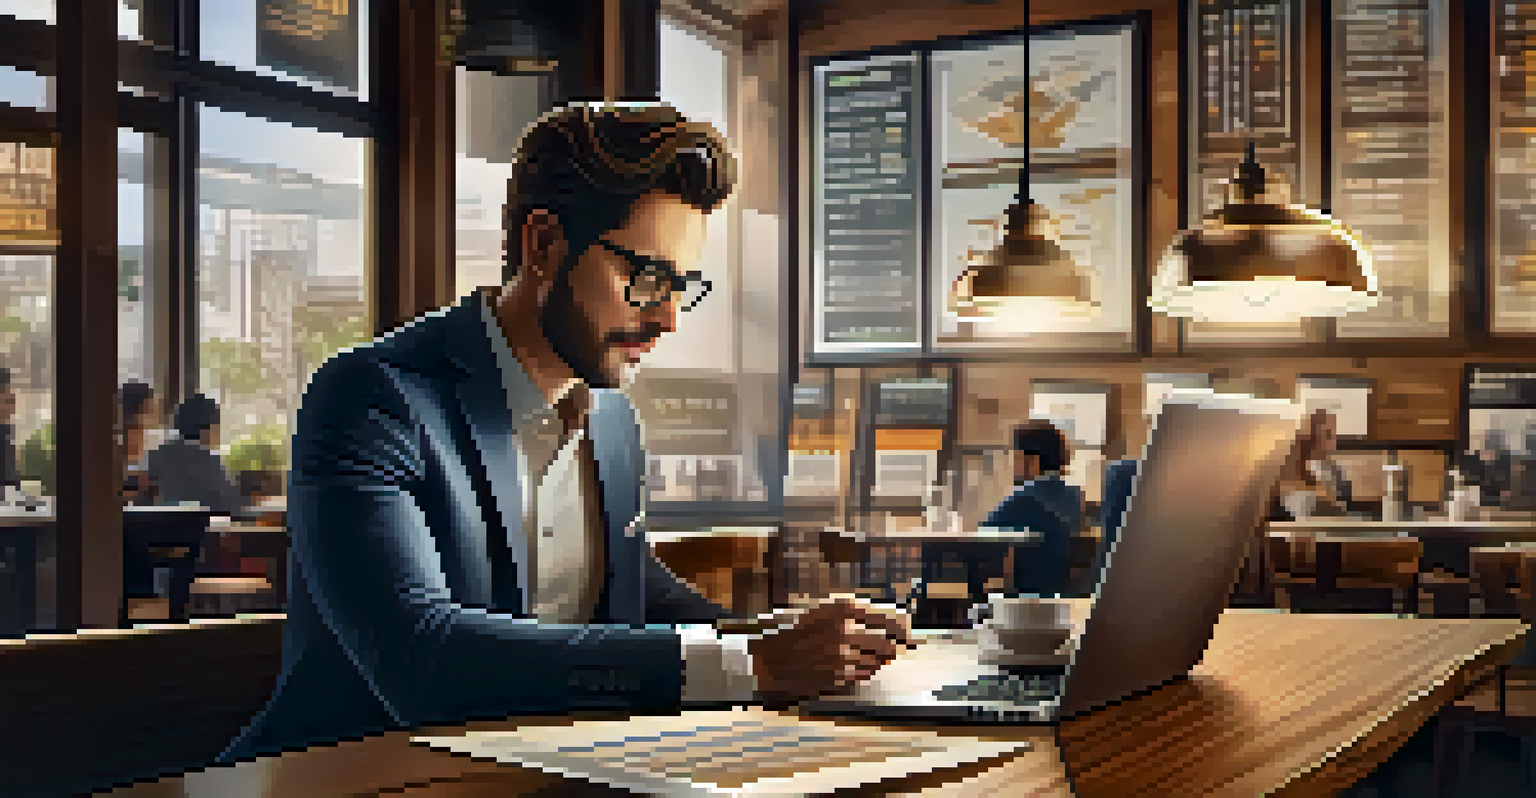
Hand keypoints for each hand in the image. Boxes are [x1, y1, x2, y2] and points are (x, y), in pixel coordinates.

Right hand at [748, 597, 914, 704]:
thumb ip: (855, 614)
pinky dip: (867, 671)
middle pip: (887, 643)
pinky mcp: (841, 675)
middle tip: (899, 649)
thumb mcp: (826, 612)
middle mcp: (846, 630)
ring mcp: (844, 655)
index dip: (901, 629)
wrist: (776, 658)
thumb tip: (890, 625)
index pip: (886, 619)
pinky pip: (865, 674)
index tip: (909, 634)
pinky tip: (858, 666)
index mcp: (843, 609)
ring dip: (879, 660)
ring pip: (877, 661)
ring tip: (872, 657)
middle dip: (894, 648)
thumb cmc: (801, 632)